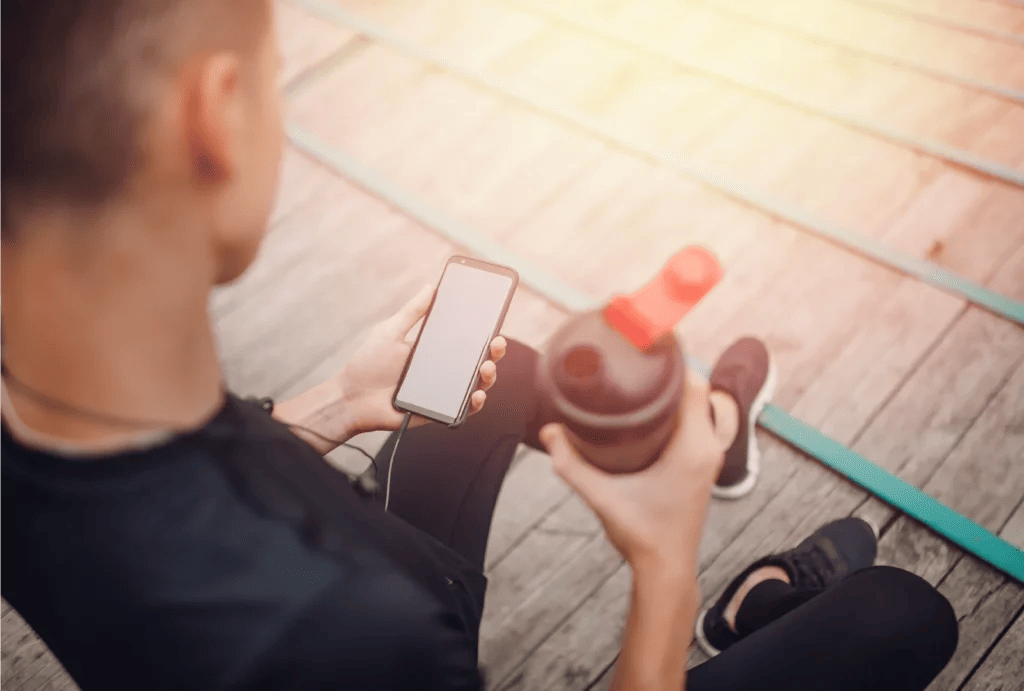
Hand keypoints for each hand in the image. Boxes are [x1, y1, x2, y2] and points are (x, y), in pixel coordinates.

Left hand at [339, 284, 506, 435]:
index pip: (467, 339)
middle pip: (478, 361)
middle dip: (494, 351)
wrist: (351, 397)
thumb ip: (412, 312)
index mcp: (435, 349)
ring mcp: (443, 391)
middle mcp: (443, 370)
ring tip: (485, 367)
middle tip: (496, 342)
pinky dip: (474, 403)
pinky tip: (476, 394)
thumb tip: (431, 287)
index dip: (484, 331)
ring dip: (488, 376)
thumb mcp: (390, 331)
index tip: (495, 319)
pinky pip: (463, 410)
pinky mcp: (438, 411)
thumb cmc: (368, 364)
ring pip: (476, 384)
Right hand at [539, 367, 726, 572]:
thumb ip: (571, 463)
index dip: (677, 359)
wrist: (665, 567)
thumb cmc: (641, 534)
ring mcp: (711, 458)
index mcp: (692, 448)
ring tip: (654, 379)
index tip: (652, 340)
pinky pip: (707, 423)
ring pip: (711, 406)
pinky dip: (691, 408)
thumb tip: (549, 431)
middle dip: (676, 369)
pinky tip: (662, 407)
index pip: (695, 386)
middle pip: (704, 389)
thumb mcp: (601, 495)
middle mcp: (708, 448)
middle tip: (644, 358)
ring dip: (688, 389)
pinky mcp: (705, 465)